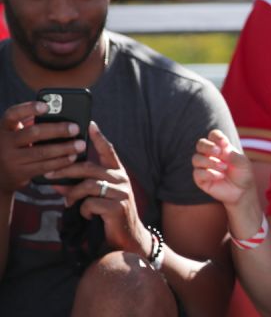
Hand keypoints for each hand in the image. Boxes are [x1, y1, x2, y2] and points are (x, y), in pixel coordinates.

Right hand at [0, 100, 85, 194]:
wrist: (0, 174)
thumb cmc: (16, 146)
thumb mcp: (16, 133)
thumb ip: (32, 124)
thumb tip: (64, 116)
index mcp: (4, 127)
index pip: (13, 114)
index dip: (29, 108)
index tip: (47, 106)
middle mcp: (4, 142)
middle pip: (33, 133)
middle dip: (57, 130)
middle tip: (76, 128)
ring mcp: (10, 159)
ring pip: (41, 152)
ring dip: (64, 148)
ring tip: (80, 145)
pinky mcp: (19, 173)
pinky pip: (43, 167)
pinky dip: (60, 162)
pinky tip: (72, 158)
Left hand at [46, 122, 148, 256]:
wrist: (129, 238)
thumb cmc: (110, 216)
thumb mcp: (95, 199)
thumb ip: (79, 189)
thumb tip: (57, 183)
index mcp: (118, 174)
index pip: (109, 152)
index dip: (99, 138)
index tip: (90, 124)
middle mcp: (122, 180)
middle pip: (90, 167)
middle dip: (67, 170)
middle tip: (49, 175)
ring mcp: (121, 193)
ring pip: (89, 185)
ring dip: (73, 194)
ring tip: (68, 203)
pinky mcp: (117, 207)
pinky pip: (91, 203)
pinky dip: (83, 210)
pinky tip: (87, 216)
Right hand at [192, 129, 255, 207]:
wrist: (242, 191)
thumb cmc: (243, 173)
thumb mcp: (243, 163)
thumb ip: (233, 155)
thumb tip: (223, 149)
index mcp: (220, 147)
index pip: (213, 136)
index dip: (216, 137)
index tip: (224, 142)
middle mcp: (210, 155)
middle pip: (200, 144)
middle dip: (208, 146)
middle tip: (219, 152)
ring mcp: (204, 167)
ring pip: (196, 158)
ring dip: (210, 161)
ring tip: (224, 167)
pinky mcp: (200, 179)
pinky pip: (197, 173)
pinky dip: (209, 174)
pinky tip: (220, 176)